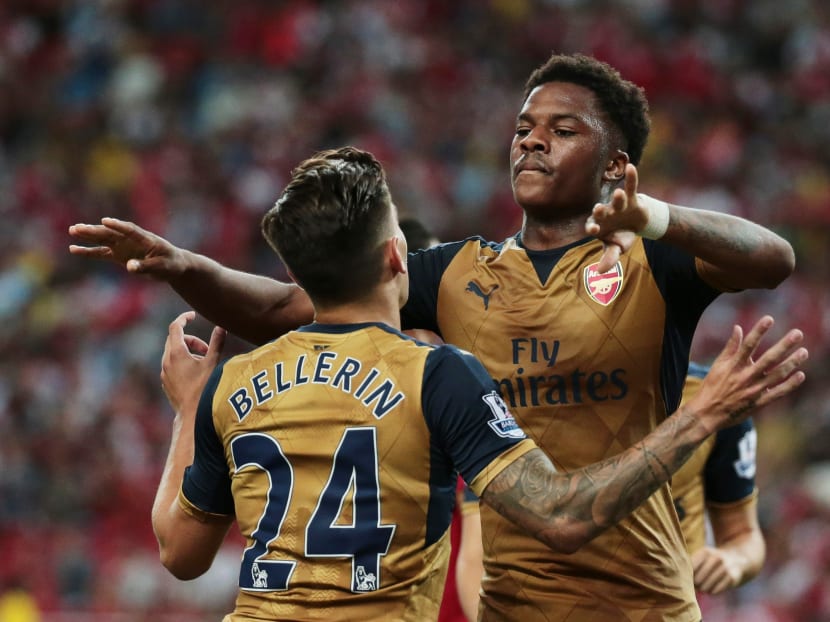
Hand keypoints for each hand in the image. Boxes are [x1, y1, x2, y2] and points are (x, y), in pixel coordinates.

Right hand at [69, 218, 185, 278]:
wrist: (172, 265)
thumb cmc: (170, 264)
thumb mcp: (162, 267)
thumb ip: (146, 266)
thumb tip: (129, 267)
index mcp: (145, 239)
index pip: (130, 230)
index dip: (118, 226)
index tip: (105, 221)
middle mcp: (131, 240)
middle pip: (111, 233)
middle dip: (95, 231)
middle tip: (77, 228)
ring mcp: (123, 246)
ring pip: (103, 239)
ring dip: (88, 236)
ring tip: (73, 230)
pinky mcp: (119, 255)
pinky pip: (101, 253)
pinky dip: (88, 251)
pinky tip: (73, 249)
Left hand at [161, 311, 225, 415]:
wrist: (191, 414)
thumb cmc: (204, 388)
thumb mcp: (213, 363)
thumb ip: (217, 343)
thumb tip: (221, 327)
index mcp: (176, 353)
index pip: (176, 327)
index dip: (184, 318)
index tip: (193, 316)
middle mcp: (166, 360)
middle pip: (175, 339)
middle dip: (191, 340)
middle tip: (206, 349)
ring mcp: (164, 371)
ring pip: (173, 352)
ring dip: (188, 351)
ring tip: (203, 363)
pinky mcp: (166, 381)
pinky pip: (172, 364)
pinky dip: (182, 362)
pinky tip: (196, 374)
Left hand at [585, 164, 646, 272]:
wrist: (637, 225)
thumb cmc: (621, 236)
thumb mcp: (617, 248)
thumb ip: (609, 258)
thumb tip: (599, 272)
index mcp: (599, 225)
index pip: (592, 225)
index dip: (593, 226)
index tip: (594, 229)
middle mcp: (606, 213)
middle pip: (602, 211)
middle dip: (601, 210)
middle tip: (599, 209)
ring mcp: (618, 205)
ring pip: (617, 200)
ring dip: (618, 198)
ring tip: (618, 194)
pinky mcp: (632, 198)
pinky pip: (631, 185)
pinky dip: (632, 177)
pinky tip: (631, 167)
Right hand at [686, 316, 806, 434]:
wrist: (707, 413)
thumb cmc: (712, 386)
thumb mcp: (718, 365)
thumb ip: (730, 347)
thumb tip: (738, 328)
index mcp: (734, 365)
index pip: (748, 345)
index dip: (759, 331)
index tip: (769, 318)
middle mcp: (746, 376)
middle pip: (769, 358)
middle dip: (784, 345)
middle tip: (798, 333)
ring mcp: (754, 390)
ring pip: (777, 375)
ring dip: (792, 362)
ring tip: (804, 352)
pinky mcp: (759, 402)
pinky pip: (778, 393)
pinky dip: (790, 385)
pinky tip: (800, 375)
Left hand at [691, 546, 741, 593]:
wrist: (737, 560)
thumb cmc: (712, 560)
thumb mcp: (702, 556)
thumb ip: (690, 564)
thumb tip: (680, 578)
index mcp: (705, 552)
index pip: (690, 568)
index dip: (687, 575)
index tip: (687, 577)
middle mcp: (716, 558)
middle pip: (697, 579)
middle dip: (695, 584)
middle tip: (696, 583)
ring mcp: (725, 568)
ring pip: (706, 587)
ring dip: (703, 589)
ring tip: (703, 585)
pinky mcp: (732, 579)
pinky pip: (715, 591)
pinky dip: (711, 591)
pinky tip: (712, 587)